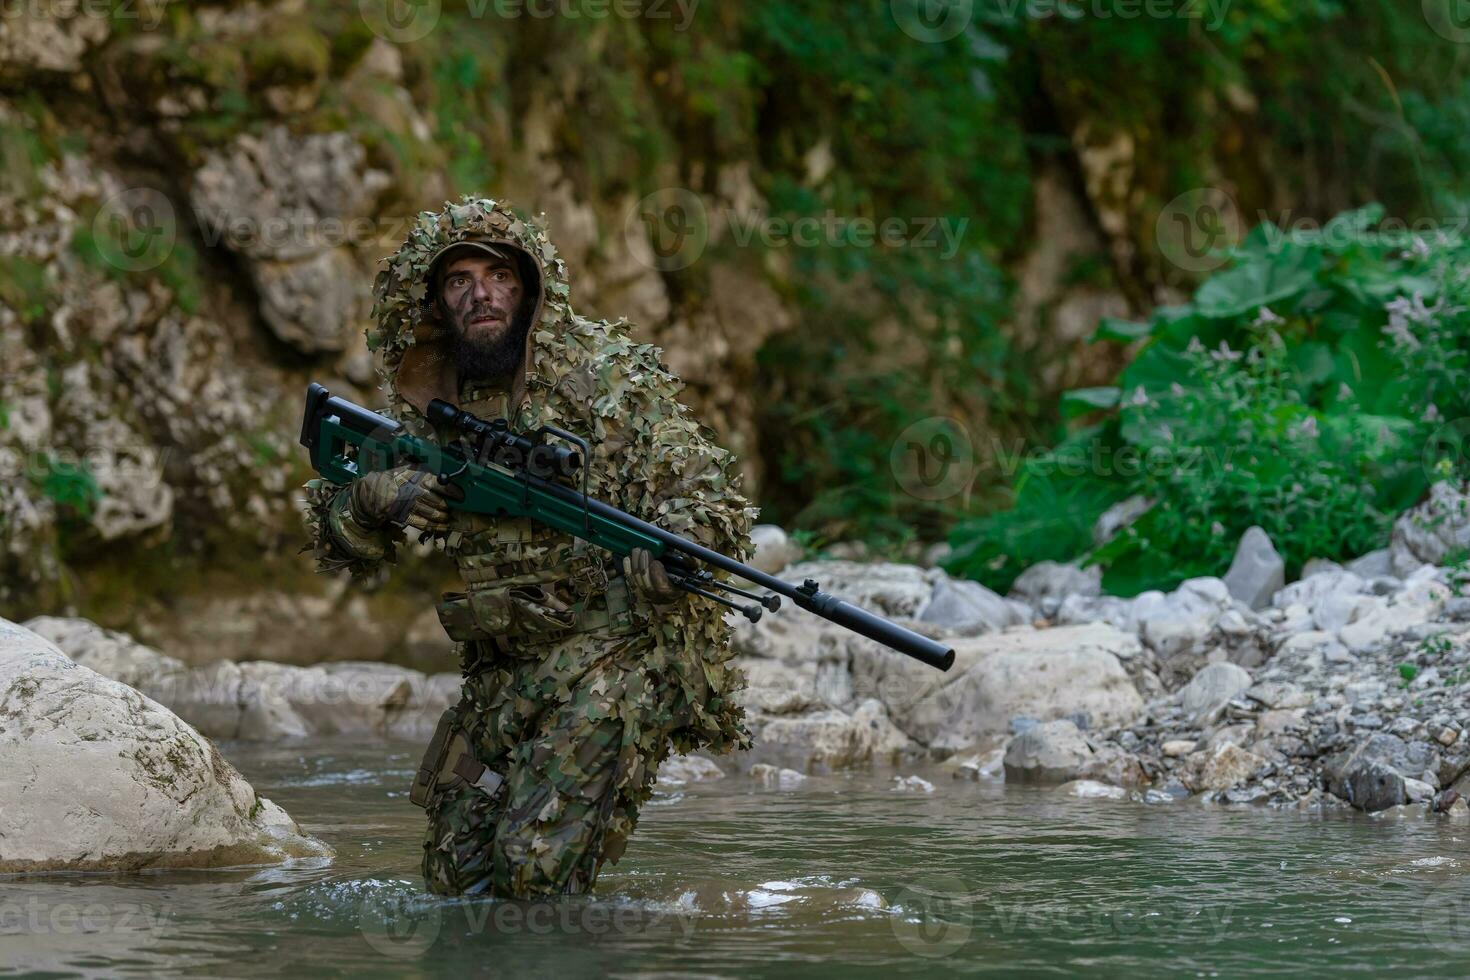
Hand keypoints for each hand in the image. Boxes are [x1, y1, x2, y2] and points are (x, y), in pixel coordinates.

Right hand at [349, 466, 463, 531]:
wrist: (373, 492)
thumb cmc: (395, 478)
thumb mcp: (409, 469)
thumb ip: (426, 470)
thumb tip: (446, 473)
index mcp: (416, 477)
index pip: (439, 484)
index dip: (452, 491)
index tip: (461, 496)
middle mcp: (413, 491)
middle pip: (438, 502)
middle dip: (448, 507)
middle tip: (454, 508)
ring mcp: (408, 506)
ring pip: (432, 514)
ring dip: (443, 517)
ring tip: (448, 517)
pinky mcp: (404, 517)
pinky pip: (423, 524)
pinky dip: (435, 526)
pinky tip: (442, 526)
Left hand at [622, 547, 682, 606]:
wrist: (675, 573)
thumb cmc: (683, 568)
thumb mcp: (689, 564)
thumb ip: (687, 561)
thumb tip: (683, 557)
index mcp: (676, 591)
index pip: (664, 588)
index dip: (658, 576)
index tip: (656, 562)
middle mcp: (661, 598)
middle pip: (648, 586)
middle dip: (644, 566)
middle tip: (644, 551)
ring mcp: (648, 596)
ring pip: (638, 583)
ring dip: (635, 565)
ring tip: (637, 550)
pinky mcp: (639, 591)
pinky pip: (631, 582)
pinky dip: (628, 570)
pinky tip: (627, 558)